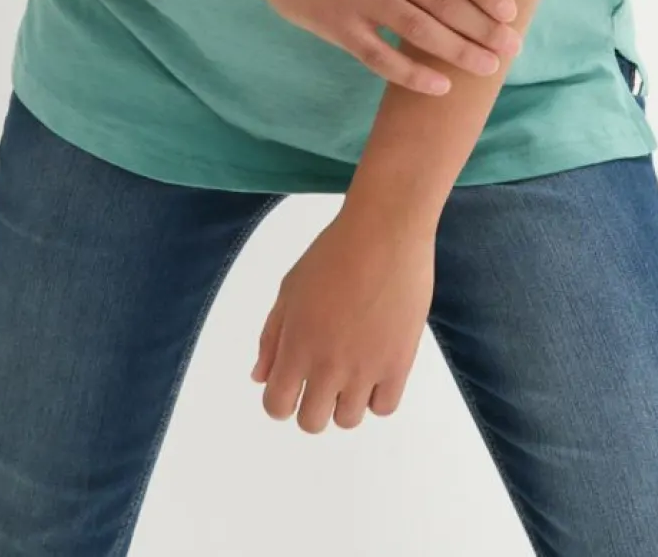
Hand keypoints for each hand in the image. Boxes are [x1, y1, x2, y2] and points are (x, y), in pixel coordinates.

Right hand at [229, 0, 520, 95]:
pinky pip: (382, 57)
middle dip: (483, 26)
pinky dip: (413, 74)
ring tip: (489, 66)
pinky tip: (440, 86)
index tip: (511, 11)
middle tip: (513, 46)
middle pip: (443, 0)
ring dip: (459, 51)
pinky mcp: (336, 25)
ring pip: (420, 30)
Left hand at [251, 205, 434, 429]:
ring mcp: (365, 370)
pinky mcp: (398, 365)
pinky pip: (383, 408)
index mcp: (296, 345)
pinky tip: (373, 369)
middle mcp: (327, 366)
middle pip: (311, 422)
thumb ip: (271, 337)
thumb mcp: (289, 289)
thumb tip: (259, 378)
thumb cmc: (332, 254)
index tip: (289, 386)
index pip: (277, 406)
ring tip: (350, 368)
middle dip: (310, 405)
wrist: (384, 235)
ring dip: (343, 401)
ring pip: (348, 420)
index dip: (279, 401)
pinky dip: (376, 396)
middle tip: (320, 377)